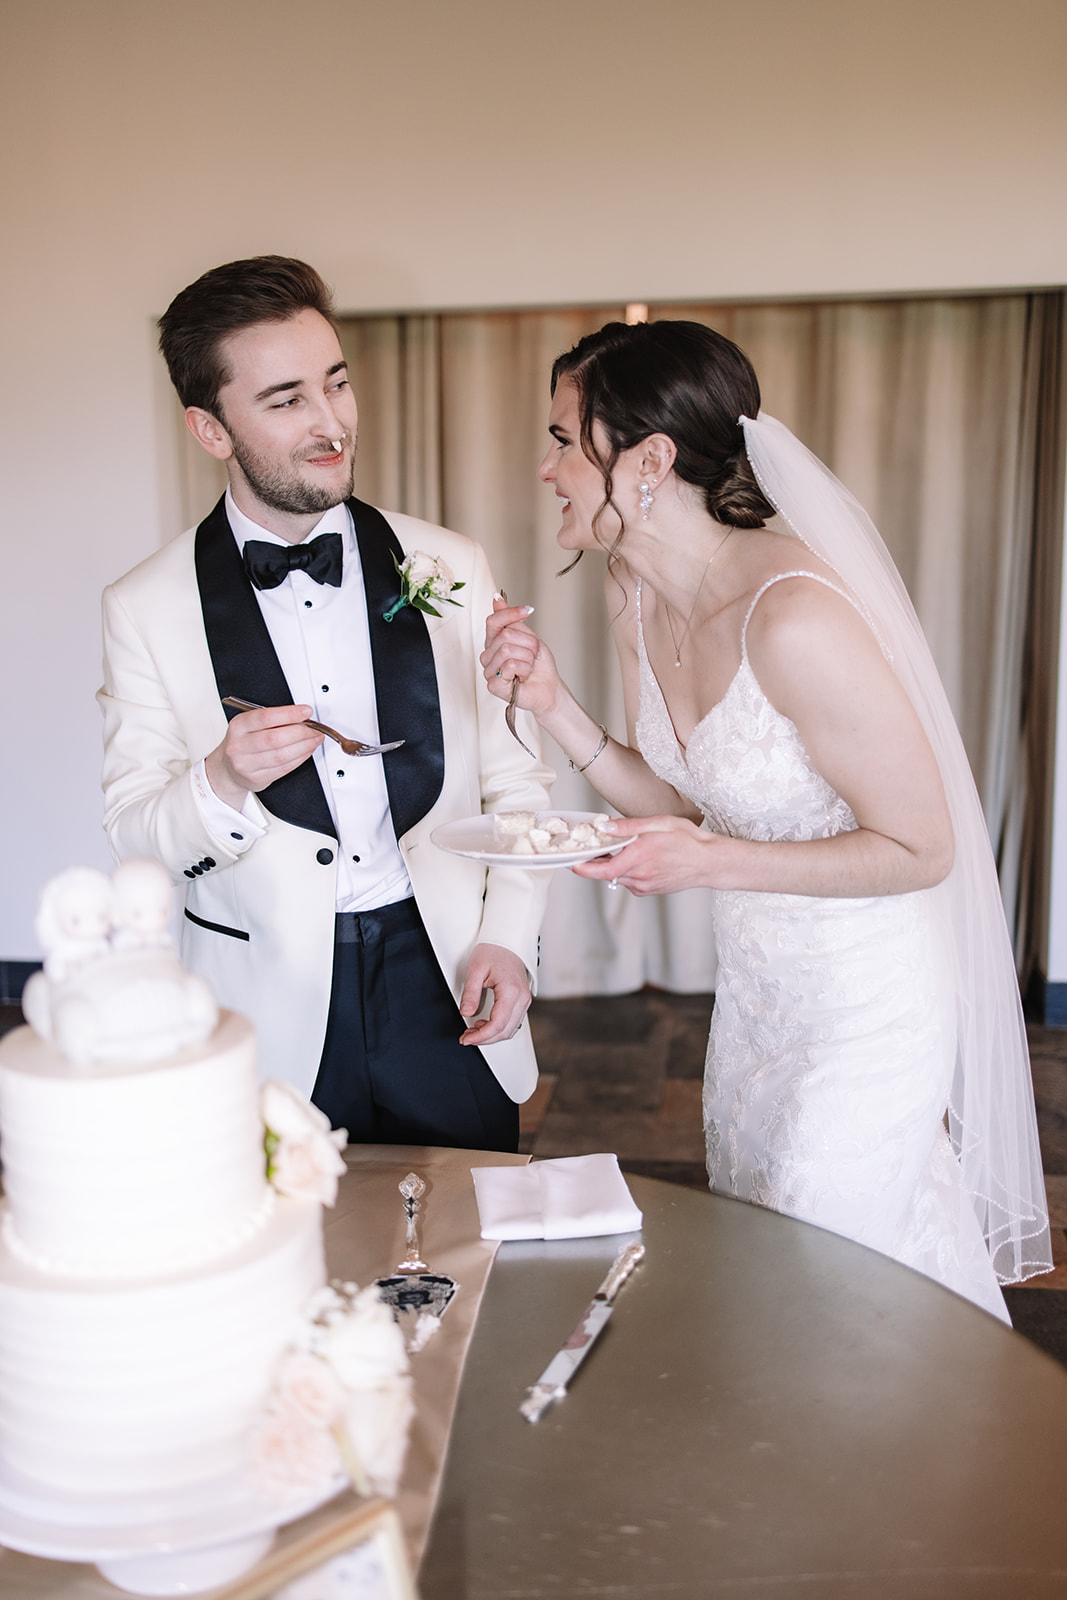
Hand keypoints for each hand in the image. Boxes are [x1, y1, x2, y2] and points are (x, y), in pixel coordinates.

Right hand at [205, 704, 323, 808]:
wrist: (228, 768)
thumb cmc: (243, 743)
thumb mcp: (249, 725)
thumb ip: (272, 719)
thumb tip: (301, 716)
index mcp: (238, 726)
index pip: (265, 717)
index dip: (289, 714)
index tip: (305, 711)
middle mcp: (239, 745)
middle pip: (275, 738)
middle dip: (301, 732)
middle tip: (314, 728)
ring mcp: (246, 764)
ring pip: (282, 755)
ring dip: (304, 746)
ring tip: (314, 739)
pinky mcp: (257, 778)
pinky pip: (284, 768)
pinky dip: (300, 758)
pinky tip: (306, 751)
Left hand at [458, 942, 531, 1045]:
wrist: (507, 941)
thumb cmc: (493, 951)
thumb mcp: (475, 970)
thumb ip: (470, 994)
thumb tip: (466, 1013)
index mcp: (511, 991)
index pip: (497, 1024)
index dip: (480, 1036)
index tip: (466, 1038)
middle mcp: (522, 998)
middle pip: (505, 1031)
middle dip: (484, 1039)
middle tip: (466, 1037)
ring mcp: (524, 1000)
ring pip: (510, 1029)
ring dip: (491, 1035)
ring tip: (473, 1031)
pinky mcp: (522, 1000)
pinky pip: (512, 1022)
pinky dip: (498, 1028)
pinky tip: (484, 1024)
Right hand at [480, 596, 560, 719]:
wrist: (549, 688)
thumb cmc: (539, 665)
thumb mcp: (528, 636)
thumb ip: (511, 620)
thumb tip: (496, 599)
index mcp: (494, 642)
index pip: (493, 621)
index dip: (511, 613)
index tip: (529, 610)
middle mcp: (488, 655)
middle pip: (505, 635)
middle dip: (528, 643)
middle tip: (533, 655)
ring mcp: (489, 671)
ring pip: (507, 650)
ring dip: (527, 658)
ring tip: (528, 666)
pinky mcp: (493, 685)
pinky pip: (509, 665)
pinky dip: (524, 669)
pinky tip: (523, 677)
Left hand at [572, 815, 725, 896]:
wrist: (710, 862)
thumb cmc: (688, 841)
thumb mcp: (658, 824)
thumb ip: (628, 826)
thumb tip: (605, 826)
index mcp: (638, 859)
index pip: (601, 870)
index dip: (583, 868)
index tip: (570, 862)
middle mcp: (639, 877)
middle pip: (607, 873)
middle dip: (598, 862)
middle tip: (593, 848)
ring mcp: (645, 886)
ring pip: (619, 877)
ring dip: (615, 865)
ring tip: (623, 848)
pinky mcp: (651, 890)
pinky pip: (631, 881)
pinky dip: (628, 870)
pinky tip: (639, 857)